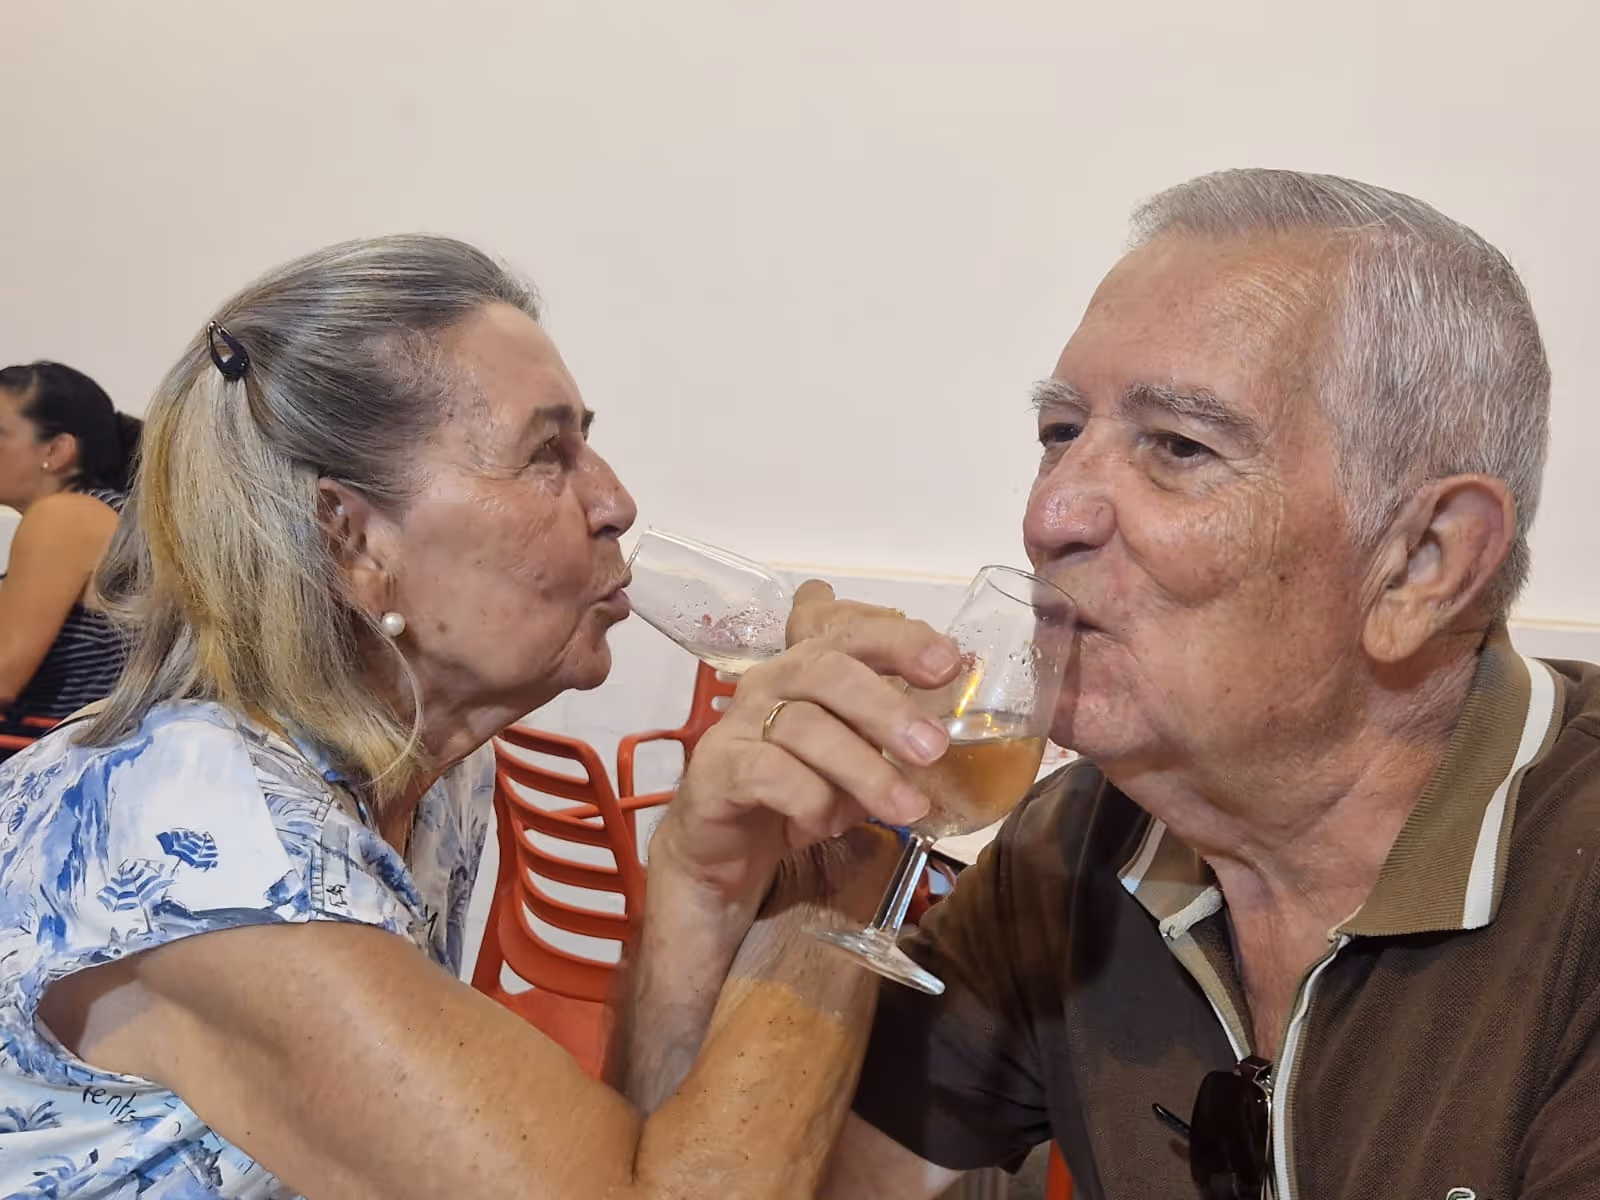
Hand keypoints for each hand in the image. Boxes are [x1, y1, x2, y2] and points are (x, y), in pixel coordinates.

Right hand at [651, 583, 959, 909]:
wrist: (724, 848)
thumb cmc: (797, 792)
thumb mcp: (853, 760)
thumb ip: (890, 739)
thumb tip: (950, 733)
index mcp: (809, 667)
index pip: (855, 633)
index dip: (903, 641)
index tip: (950, 664)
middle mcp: (772, 682)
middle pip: (828, 671)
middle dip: (886, 707)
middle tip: (932, 749)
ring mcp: (739, 723)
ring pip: (805, 727)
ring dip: (864, 769)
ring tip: (906, 808)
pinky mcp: (716, 769)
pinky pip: (768, 773)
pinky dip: (809, 798)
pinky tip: (831, 822)